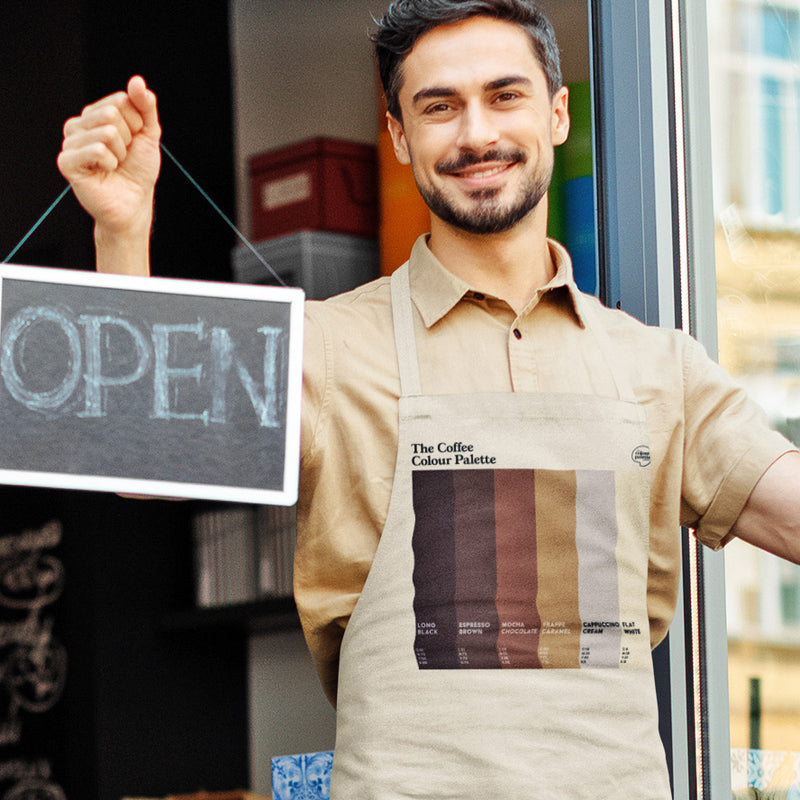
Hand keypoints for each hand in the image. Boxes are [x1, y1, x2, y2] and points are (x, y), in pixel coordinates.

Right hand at [57, 76, 160, 273]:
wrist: (134, 203)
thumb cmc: (138, 170)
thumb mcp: (149, 134)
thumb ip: (145, 106)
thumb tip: (137, 81)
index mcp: (95, 115)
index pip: (121, 101)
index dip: (137, 124)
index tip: (133, 142)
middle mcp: (78, 125)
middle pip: (112, 114)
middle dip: (129, 139)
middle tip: (123, 156)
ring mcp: (70, 143)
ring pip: (107, 132)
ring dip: (121, 154)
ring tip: (115, 165)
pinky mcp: (67, 162)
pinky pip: (98, 150)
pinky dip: (110, 164)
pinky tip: (105, 172)